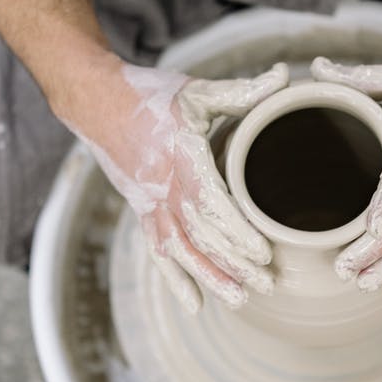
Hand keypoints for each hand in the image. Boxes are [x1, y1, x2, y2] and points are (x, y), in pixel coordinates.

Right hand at [68, 61, 289, 312]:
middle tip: (269, 285)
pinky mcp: (142, 212)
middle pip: (201, 235)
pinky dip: (177, 279)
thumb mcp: (197, 90)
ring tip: (241, 301)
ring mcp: (150, 204)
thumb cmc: (152, 95)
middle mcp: (163, 188)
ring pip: (181, 250)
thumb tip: (285, 76)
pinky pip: (160, 251)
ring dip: (210, 278)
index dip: (237, 231)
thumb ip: (242, 90)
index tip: (264, 254)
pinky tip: (196, 305)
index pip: (211, 203)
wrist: (96, 103)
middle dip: (234, 264)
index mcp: (180, 158)